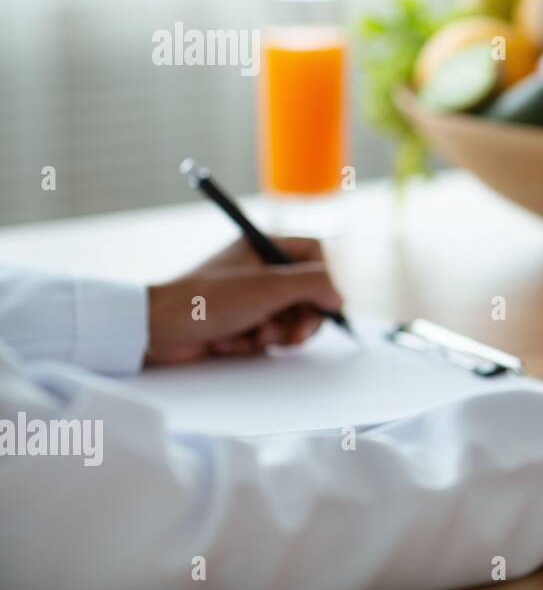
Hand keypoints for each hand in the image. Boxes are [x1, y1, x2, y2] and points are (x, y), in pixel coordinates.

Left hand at [145, 237, 344, 364]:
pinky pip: (267, 335)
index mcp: (265, 246)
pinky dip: (253, 343)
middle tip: (293, 335)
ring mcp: (251, 297)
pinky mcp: (241, 322)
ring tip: (253, 337)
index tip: (322, 303)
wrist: (157, 330)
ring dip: (276, 334)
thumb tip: (338, 297)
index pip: (315, 256)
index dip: (324, 282)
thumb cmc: (207, 300)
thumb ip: (315, 285)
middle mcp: (260, 269)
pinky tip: (231, 342)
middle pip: (308, 293)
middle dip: (300, 319)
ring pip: (290, 318)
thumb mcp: (270, 286)